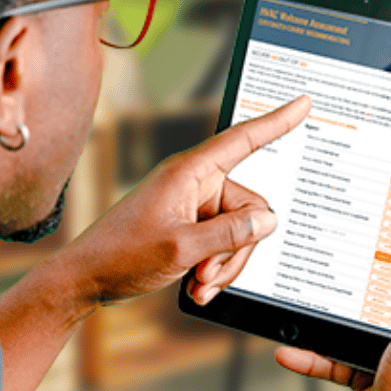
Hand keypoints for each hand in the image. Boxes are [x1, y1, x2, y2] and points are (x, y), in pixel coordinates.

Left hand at [59, 95, 311, 306]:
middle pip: (249, 209)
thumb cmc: (121, 256)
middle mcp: (193, 184)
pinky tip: (196, 287)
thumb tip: (269, 220)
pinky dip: (214, 269)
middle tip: (207, 274)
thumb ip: (230, 234)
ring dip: (223, 265)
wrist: (87, 279)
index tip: (303, 103)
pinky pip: (221, 244)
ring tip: (198, 284)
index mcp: (188, 173)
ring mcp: (191, 207)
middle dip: (236, 249)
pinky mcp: (188, 227)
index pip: (241, 140)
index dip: (276, 122)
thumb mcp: (182, 248)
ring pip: (238, 233)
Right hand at [274, 246, 390, 390]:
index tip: (379, 248)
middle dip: (351, 298)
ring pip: (352, 333)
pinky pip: (336, 360)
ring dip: (324, 331)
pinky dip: (314, 358)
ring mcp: (390, 359)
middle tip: (330, 279)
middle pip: (380, 307)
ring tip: (300, 320)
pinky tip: (291, 353)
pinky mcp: (367, 376)